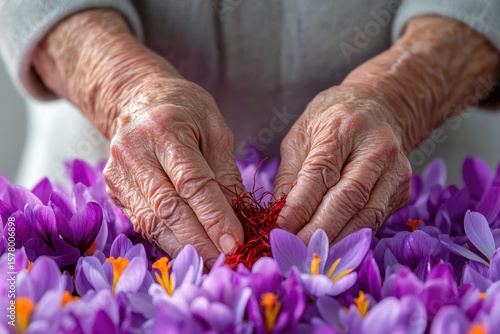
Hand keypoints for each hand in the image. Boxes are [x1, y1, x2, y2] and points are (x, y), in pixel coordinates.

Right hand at [103, 79, 244, 265]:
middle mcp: (134, 151)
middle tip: (224, 261)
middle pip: (168, 207)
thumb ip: (225, 169)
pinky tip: (186, 251)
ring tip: (208, 263)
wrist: (138, 99)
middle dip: (199, 240)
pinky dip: (166, 240)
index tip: (235, 242)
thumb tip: (238, 213)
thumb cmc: (184, 109)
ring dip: (182, 247)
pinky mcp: (114, 188)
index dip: (214, 216)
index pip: (192, 182)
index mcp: (165, 129)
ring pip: (151, 221)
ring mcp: (118, 172)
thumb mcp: (214, 126)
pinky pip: (142, 222)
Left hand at [274, 86, 411, 242]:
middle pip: (348, 198)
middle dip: (318, 230)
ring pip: (366, 215)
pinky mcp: (402, 189)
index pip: (320, 173)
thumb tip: (280, 217)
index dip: (299, 207)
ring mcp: (396, 170)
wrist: (381, 107)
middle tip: (294, 251)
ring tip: (311, 255)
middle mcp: (377, 148)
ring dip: (337, 241)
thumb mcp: (302, 135)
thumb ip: (290, 175)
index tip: (279, 230)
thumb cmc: (333, 120)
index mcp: (344, 127)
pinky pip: (375, 220)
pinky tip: (334, 248)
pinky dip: (352, 237)